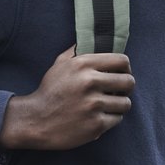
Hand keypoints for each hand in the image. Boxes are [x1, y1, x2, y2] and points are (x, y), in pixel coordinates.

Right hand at [0, 46, 133, 150]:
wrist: (35, 121)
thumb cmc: (50, 91)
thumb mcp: (60, 65)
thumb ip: (78, 51)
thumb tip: (95, 39)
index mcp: (83, 65)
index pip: (122, 61)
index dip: (126, 68)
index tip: (122, 74)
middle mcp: (90, 82)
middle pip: (129, 82)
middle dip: (127, 88)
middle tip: (119, 92)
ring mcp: (93, 105)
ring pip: (126, 103)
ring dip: (119, 105)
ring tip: (108, 106)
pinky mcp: (95, 125)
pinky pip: (117, 119)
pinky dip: (111, 119)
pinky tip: (99, 117)